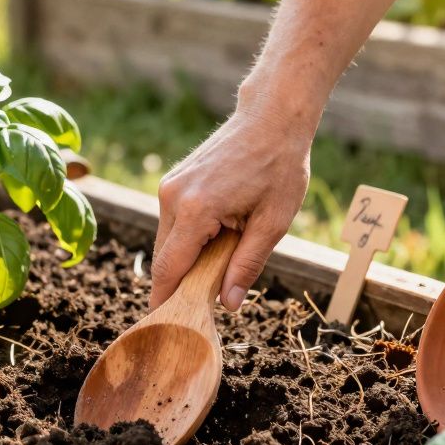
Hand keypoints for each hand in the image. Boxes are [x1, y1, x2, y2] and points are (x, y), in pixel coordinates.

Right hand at [153, 107, 310, 310]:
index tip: (167, 327)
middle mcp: (172, 197)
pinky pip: (172, 224)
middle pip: (164, 258)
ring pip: (167, 242)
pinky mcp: (172, 182)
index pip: (169, 269)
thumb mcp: (273, 223)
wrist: (271, 117)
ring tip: (225, 255)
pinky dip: (188, 239)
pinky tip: (218, 234)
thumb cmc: (279, 166)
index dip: (166, 301)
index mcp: (195, 210)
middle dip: (182, 282)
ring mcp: (169, 187)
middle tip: (209, 299)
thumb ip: (246, 265)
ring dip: (188, 258)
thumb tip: (227, 304)